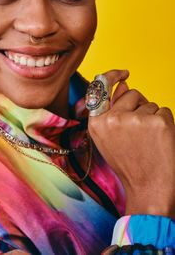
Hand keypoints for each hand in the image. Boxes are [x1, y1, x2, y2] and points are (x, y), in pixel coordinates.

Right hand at [87, 70, 174, 218]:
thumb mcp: (110, 138)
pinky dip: (166, 124)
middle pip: (132, 93)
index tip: (124, 73)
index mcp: (97, 123)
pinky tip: (159, 141)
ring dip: (152, 118)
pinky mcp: (157, 122)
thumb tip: (123, 84)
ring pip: (150, 104)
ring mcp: (135, 120)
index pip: (100, 87)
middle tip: (140, 132)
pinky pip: (164, 111)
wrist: (149, 189)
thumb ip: (113, 110)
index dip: (112, 75)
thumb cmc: (131, 164)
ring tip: (149, 141)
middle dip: (139, 106)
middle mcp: (112, 119)